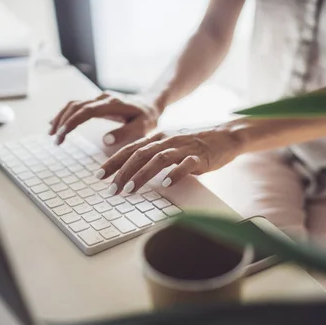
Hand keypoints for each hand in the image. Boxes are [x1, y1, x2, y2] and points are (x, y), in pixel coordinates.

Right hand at [49, 92, 161, 145]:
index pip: (86, 110)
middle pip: (76, 106)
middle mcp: (103, 98)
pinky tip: (56, 124)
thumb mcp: (142, 127)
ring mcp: (99, 99)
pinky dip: (65, 114)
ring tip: (52, 134)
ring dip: (61, 117)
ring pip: (74, 104)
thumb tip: (105, 140)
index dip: (72, 122)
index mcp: (113, 104)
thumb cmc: (147, 118)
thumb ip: (125, 133)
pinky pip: (77, 105)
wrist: (150, 104)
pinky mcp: (97, 102)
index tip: (61, 134)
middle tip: (56, 140)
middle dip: (63, 122)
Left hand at [95, 125, 243, 194]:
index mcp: (158, 137)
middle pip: (140, 154)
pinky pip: (186, 164)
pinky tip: (167, 183)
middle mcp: (168, 140)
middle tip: (111, 189)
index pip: (130, 149)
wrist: (226, 135)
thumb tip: (131, 169)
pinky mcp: (200, 156)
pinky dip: (175, 173)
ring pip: (158, 159)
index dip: (113, 162)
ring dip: (142, 174)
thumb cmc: (196, 143)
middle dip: (122, 172)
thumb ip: (153, 154)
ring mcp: (184, 147)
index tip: (99, 176)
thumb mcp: (170, 145)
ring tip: (130, 189)